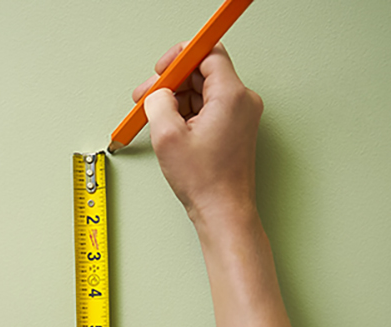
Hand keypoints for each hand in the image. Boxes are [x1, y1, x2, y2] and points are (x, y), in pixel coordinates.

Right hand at [136, 43, 262, 229]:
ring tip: (156, 117)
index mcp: (231, 96)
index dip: (181, 56)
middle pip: (203, 72)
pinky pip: (209, 107)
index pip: (208, 53)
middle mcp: (242, 101)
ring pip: (204, 91)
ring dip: (177, 99)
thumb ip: (159, 102)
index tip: (163, 69)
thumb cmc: (205, 181)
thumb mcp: (168, 136)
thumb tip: (158, 93)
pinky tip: (171, 127)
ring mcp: (240, 115)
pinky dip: (188, 112)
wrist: (223, 211)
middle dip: (172, 81)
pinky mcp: (235, 128)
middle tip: (148, 95)